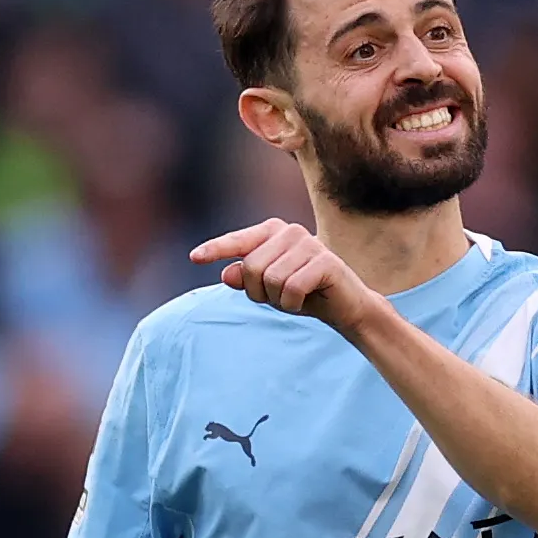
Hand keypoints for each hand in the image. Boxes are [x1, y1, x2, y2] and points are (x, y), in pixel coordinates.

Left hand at [191, 219, 383, 331]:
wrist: (344, 306)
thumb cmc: (302, 293)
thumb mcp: (268, 289)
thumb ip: (247, 279)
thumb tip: (227, 274)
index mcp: (273, 231)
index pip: (238, 241)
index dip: (216, 250)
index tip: (194, 257)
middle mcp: (290, 231)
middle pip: (251, 267)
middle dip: (258, 292)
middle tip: (278, 297)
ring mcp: (309, 243)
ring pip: (270, 280)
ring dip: (278, 299)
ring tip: (294, 297)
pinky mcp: (325, 261)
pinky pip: (291, 289)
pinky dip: (293, 303)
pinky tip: (306, 300)